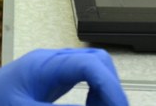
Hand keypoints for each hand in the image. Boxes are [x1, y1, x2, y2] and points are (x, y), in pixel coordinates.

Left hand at [0, 48, 127, 105]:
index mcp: (44, 65)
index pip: (91, 64)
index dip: (110, 86)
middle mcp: (51, 62)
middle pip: (98, 61)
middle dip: (111, 87)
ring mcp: (51, 69)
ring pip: (93, 69)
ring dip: (103, 91)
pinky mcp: (50, 80)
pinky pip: (83, 79)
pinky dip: (93, 94)